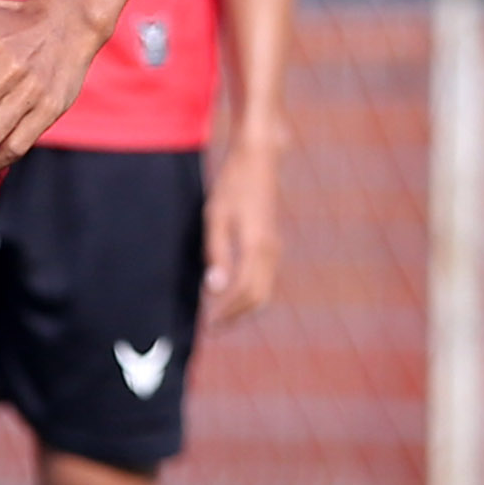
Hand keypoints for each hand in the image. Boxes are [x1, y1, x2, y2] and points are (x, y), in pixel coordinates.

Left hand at [203, 130, 285, 321]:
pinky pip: (264, 278)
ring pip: (264, 290)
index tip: (209, 323)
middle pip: (258, 297)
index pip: (244, 292)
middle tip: (213, 326)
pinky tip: (230, 292)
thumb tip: (214, 288)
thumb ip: (216, 253)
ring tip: (219, 313)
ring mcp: (274, 247)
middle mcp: (270, 251)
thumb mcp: (215, 216)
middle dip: (236, 315)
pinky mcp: (272, 243)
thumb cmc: (232, 184)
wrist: (259, 159)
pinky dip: (249, 292)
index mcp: (256, 246)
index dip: (227, 311)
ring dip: (243, 306)